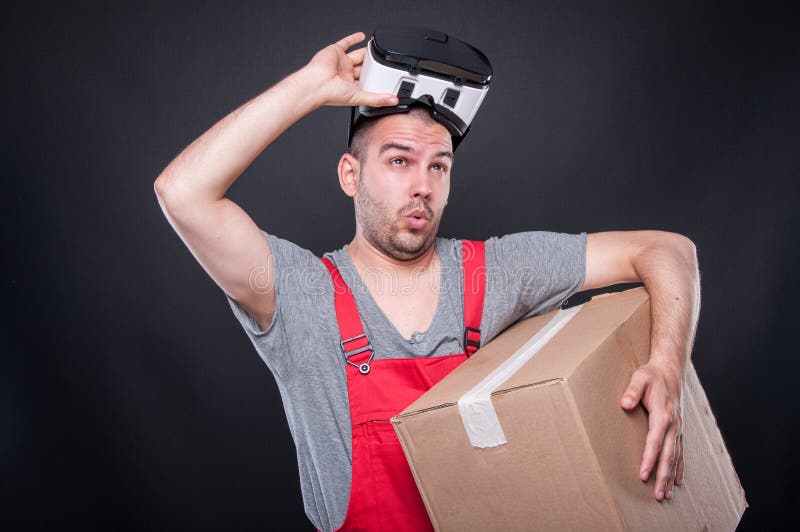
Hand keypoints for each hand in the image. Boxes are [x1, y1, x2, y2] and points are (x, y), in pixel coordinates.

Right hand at [302, 31, 398, 107]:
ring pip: (356, 55)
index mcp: (351, 87)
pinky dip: (354, 39)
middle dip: (372, 64)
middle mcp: (346, 75)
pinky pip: (346, 43)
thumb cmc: (331, 93)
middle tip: (383, 60)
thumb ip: (377, 99)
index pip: (367, 81)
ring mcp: (341, 63)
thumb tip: (393, 101)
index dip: (376, 79)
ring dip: (366, 52)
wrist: (316, 83)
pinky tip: (363, 37)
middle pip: (363, 67)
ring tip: (376, 49)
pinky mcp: (336, 52)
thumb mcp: (360, 98)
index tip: (386, 77)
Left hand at [620, 359, 684, 500]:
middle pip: (668, 455)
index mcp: (663, 414)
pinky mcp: (678, 429)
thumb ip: (632, 391)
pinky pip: (680, 452)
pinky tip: (677, 481)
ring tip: (666, 495)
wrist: (669, 370)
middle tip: (657, 495)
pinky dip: (679, 468)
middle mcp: (673, 425)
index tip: (643, 474)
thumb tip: (624, 404)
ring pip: (676, 457)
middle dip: (662, 476)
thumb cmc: (652, 375)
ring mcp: (678, 428)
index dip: (649, 459)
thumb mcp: (639, 378)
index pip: (655, 442)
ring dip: (671, 477)